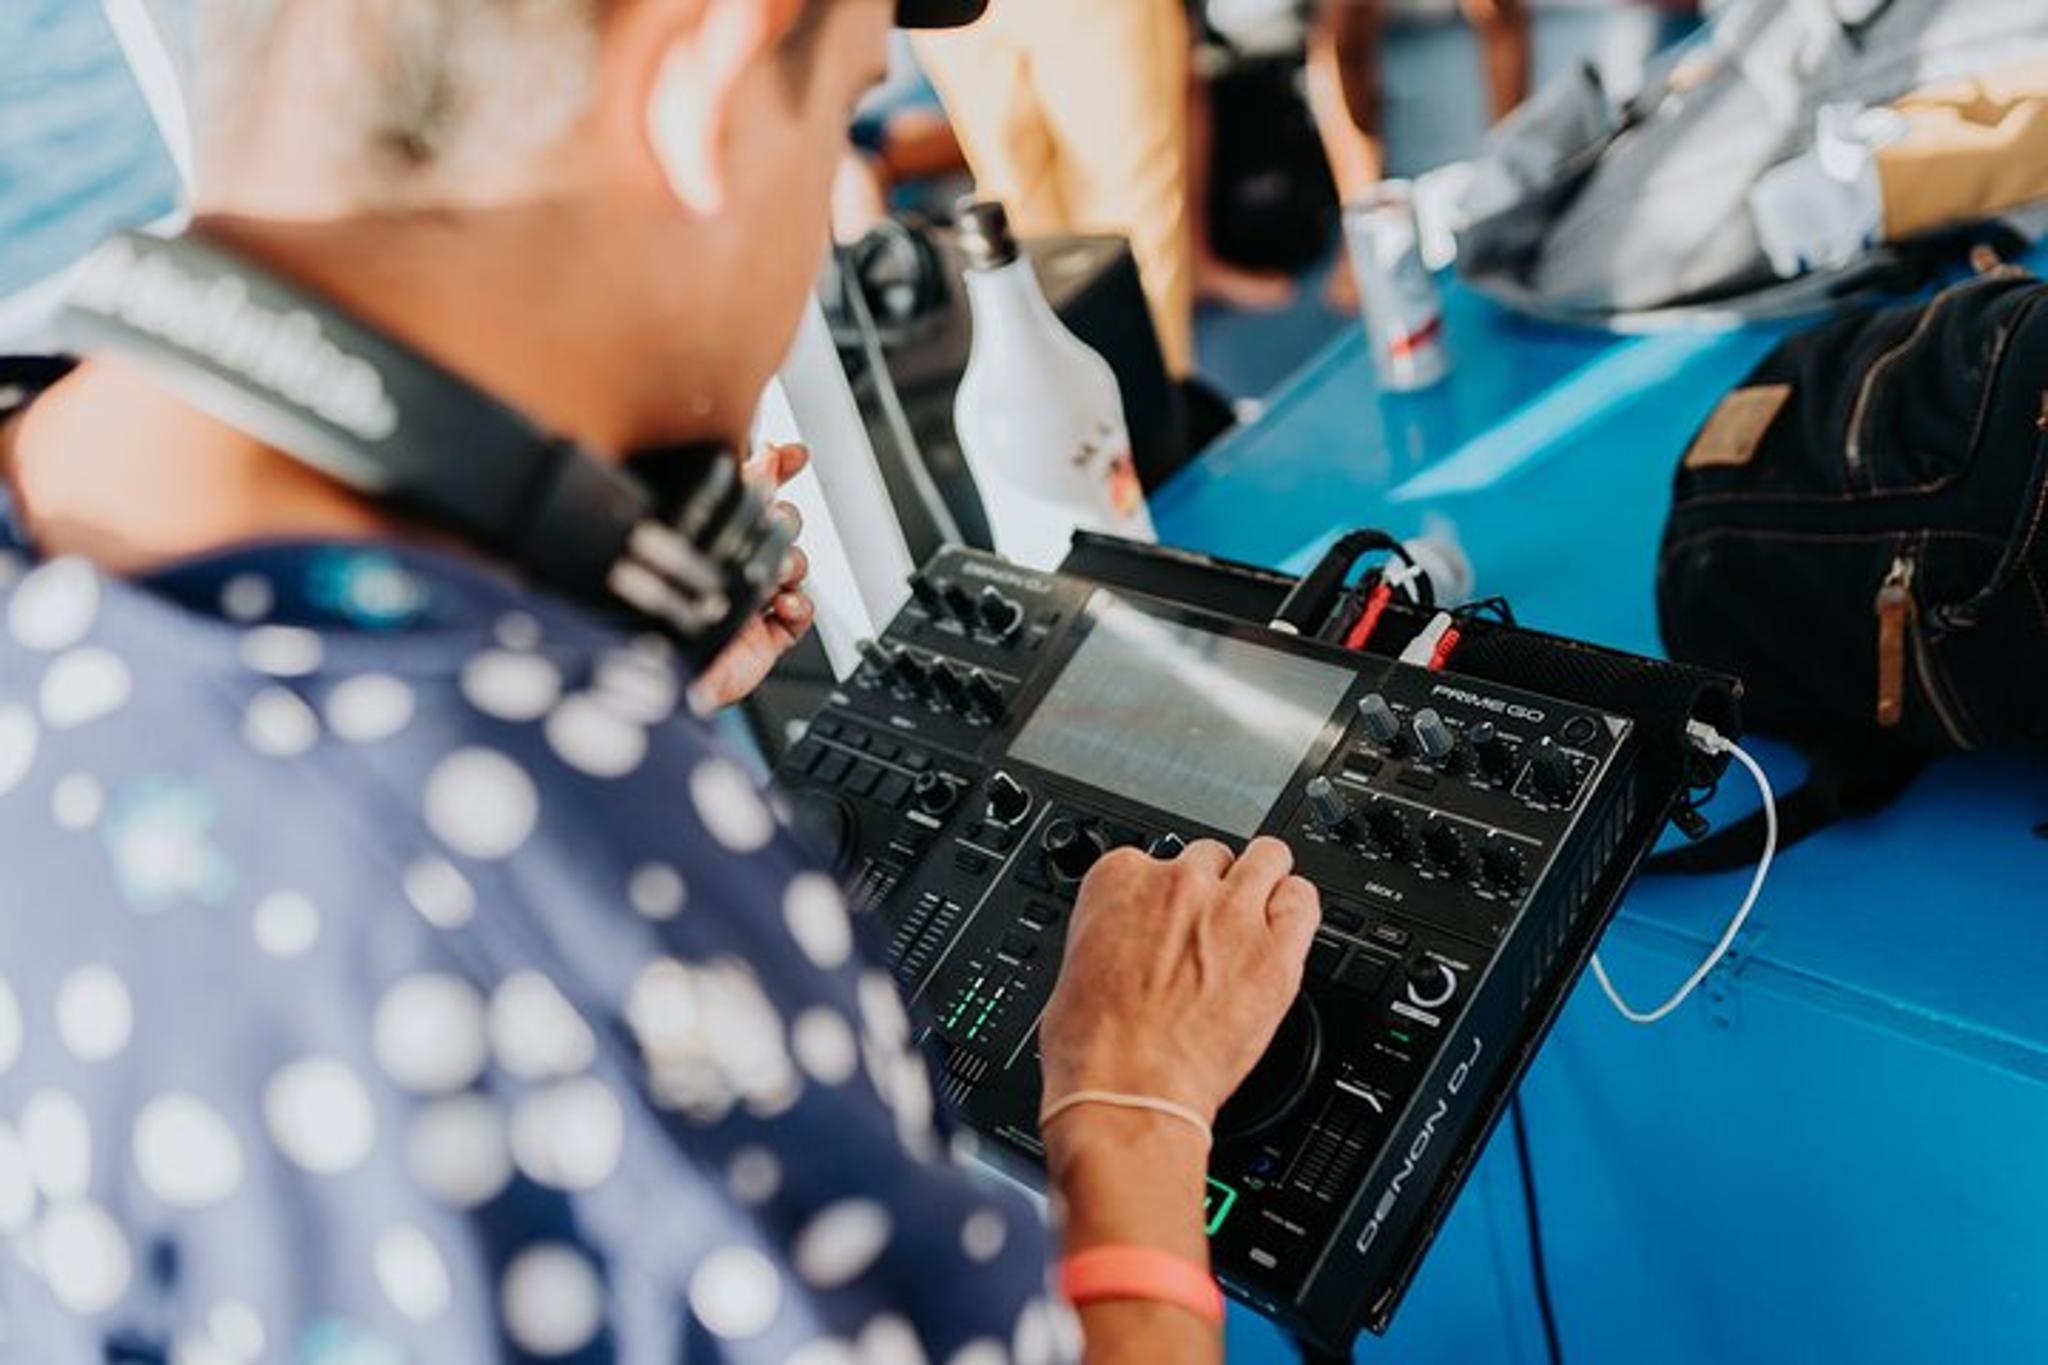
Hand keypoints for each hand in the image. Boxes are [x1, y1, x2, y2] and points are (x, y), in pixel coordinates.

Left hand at [690, 443, 815, 711]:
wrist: (665, 681)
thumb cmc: (654, 622)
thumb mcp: (677, 552)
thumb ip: (710, 508)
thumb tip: (742, 463)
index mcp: (709, 539)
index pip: (747, 494)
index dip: (773, 468)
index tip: (790, 453)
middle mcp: (733, 563)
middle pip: (780, 522)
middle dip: (784, 517)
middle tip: (775, 518)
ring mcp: (755, 597)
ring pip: (795, 562)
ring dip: (791, 563)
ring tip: (774, 572)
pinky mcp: (771, 633)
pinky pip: (803, 613)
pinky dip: (801, 606)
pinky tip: (785, 603)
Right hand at [1039, 838, 1320, 1125]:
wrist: (1125, 1091)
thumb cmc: (1091, 1044)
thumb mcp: (1077, 964)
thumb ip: (1113, 932)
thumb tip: (1129, 941)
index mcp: (1121, 878)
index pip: (1156, 857)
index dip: (1167, 891)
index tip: (1171, 916)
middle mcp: (1179, 883)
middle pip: (1213, 856)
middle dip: (1214, 887)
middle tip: (1212, 926)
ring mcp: (1231, 913)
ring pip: (1267, 858)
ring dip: (1262, 882)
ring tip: (1256, 914)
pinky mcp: (1275, 951)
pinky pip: (1303, 902)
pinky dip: (1296, 910)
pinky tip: (1286, 929)